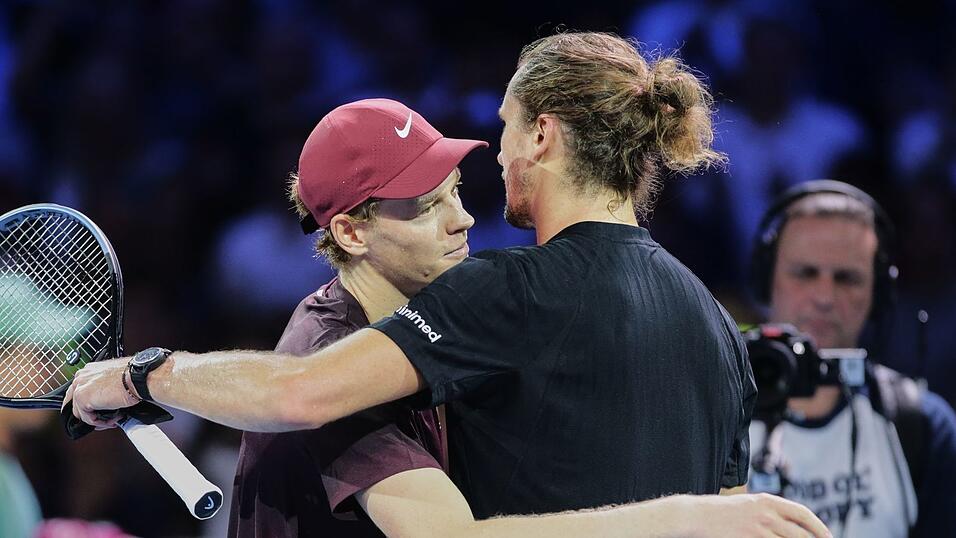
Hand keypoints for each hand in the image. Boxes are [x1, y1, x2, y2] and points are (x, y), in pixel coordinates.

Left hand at [63, 357, 139, 427]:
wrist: (138, 377)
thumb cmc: (134, 375)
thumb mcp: (115, 378)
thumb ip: (104, 386)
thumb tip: (105, 400)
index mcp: (89, 370)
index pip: (79, 391)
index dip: (89, 404)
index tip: (98, 411)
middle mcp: (82, 377)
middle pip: (77, 403)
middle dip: (90, 414)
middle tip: (105, 418)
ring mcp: (80, 387)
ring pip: (81, 413)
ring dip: (97, 419)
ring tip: (112, 419)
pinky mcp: (82, 398)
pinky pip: (87, 418)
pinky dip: (100, 422)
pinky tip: (112, 419)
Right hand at [678, 493, 829, 537]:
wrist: (699, 515)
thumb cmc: (723, 511)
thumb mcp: (750, 504)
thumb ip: (771, 511)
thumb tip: (794, 524)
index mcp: (768, 501)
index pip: (803, 514)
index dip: (819, 527)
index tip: (828, 537)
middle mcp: (767, 514)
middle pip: (800, 534)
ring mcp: (759, 529)